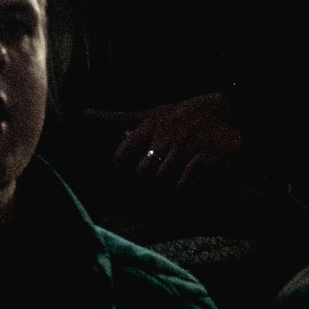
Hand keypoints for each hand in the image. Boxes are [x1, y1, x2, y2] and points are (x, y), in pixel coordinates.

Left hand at [91, 93, 244, 191]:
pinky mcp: (205, 156)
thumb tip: (85, 113)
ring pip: (164, 177)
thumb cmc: (180, 112)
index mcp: (148, 125)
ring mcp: (185, 146)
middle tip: (139, 195)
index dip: (119, 170)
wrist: (223, 108)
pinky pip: (188, 179)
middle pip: (143, 170)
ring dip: (158, 192)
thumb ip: (120, 117)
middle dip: (139, 187)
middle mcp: (164, 136)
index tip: (121, 177)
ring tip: (156, 199)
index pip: (124, 153)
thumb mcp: (150, 111)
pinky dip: (180, 191)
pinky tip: (177, 195)